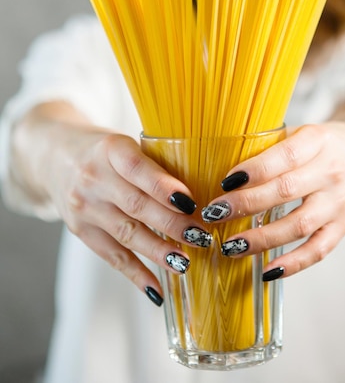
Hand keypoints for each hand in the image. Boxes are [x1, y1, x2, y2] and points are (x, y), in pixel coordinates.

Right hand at [13, 104, 212, 304]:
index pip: (138, 169)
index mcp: (111, 148)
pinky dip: (137, 275)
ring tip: (185, 263)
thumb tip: (199, 196)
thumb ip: (154, 164)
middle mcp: (94, 177)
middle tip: (201, 237)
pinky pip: (112, 256)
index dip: (164, 188)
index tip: (192, 203)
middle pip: (136, 206)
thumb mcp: (125, 144)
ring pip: (127, 234)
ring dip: (159, 252)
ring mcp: (84, 207)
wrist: (55, 157)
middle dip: (172, 225)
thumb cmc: (104, 151)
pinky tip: (157, 290)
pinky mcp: (80, 231)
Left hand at [202, 105, 344, 278]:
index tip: (225, 181)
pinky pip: (318, 249)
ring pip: (299, 225)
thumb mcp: (307, 131)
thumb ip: (274, 144)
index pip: (283, 156)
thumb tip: (225, 160)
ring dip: (261, 239)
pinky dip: (293, 263)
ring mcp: (339, 202)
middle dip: (245, 205)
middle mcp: (331, 171)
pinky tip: (267, 271)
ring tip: (229, 245)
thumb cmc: (332, 143)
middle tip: (213, 213)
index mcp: (318, 140)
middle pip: (285, 191)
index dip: (253, 170)